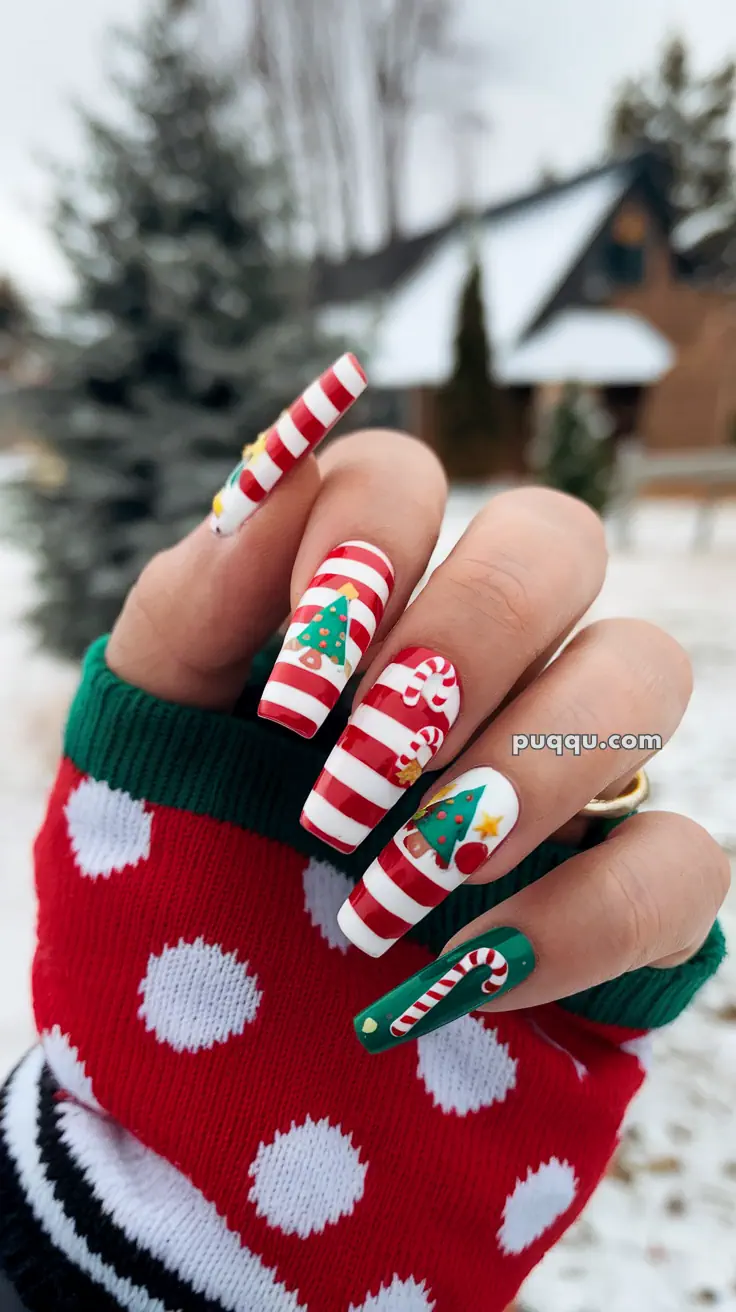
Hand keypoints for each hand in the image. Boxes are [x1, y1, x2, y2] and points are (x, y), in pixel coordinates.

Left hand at [107, 428, 728, 1047]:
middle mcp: (485, 663)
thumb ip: (189, 612)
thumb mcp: (148, 747)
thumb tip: (269, 485)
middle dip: (467, 633)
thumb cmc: (178, 886)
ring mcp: (572, 768)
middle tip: (365, 762)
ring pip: (645, 671)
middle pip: (555, 539)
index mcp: (362, 607)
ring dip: (531, 764)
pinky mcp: (630, 894)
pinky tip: (465, 968)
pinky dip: (580, 917)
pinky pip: (683, 863)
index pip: (402, 478)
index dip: (364, 543)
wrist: (215, 1065)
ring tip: (407, 872)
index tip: (296, 681)